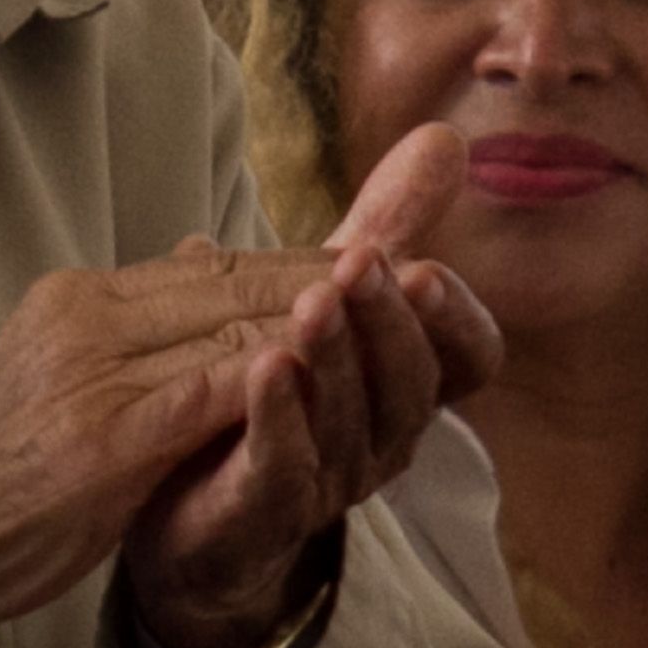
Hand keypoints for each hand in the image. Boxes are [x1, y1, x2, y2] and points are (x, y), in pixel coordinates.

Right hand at [0, 129, 496, 647]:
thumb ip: (128, 333)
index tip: (374, 259)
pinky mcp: (102, 435)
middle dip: (329, 275)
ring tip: (396, 311)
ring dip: (319, 316)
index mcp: (81, 300)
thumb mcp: (58, 382)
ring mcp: (93, 371)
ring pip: (230, 325)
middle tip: (413, 269)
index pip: (212, 266)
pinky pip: (207, 392)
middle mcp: (89, 316)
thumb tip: (195, 266)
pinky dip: (272, 375)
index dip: (299, 263)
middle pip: (234, 280)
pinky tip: (326, 372)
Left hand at [122, 128, 501, 647]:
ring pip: (354, 421)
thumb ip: (380, 228)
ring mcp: (328, 479)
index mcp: (401, 385)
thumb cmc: (267, 390)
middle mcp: (382, 436)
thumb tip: (445, 138)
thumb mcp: (325, 297)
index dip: (458, 318)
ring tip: (313, 300)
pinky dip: (280, 414)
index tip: (428, 268)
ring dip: (336, 357)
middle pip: (411, 382)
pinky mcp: (264, 509)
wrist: (178, 503)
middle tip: (363, 263)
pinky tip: (264, 364)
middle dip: (389, 320)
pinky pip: (285, 463)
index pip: (468, 358)